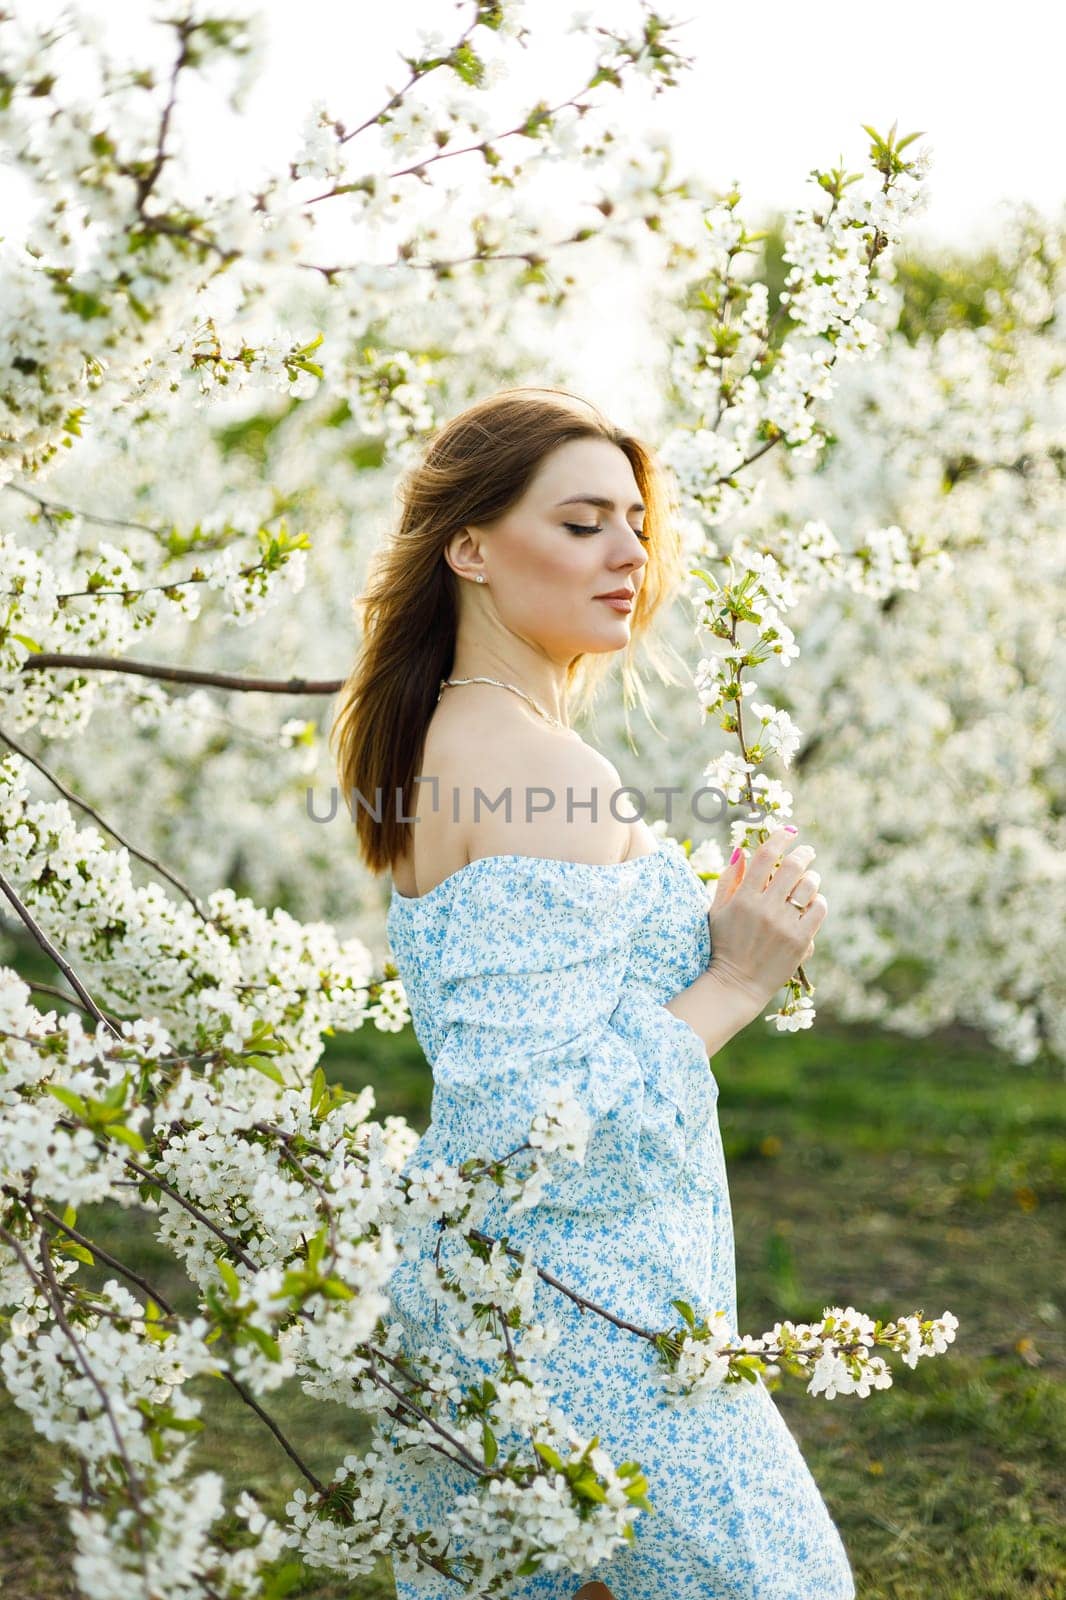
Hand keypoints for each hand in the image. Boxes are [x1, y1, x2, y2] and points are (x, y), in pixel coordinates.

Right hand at [707, 825, 826, 1008]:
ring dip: (812, 876)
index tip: (788, 831)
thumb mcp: (716, 911)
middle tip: (807, 850)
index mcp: (743, 898)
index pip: (766, 856)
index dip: (779, 838)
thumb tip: (742, 851)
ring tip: (809, 878)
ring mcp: (784, 925)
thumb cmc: (723, 945)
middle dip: (803, 852)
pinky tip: (813, 902)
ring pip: (809, 886)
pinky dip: (818, 900)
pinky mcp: (800, 940)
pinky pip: (819, 909)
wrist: (736, 984)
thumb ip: (728, 880)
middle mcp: (765, 909)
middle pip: (792, 866)